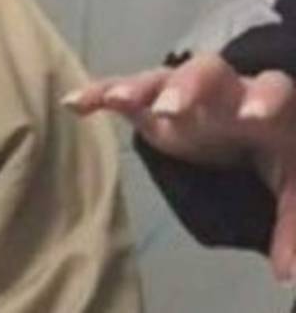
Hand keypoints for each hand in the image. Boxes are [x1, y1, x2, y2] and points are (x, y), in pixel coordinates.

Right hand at [62, 53, 295, 281]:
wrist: (248, 119)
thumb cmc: (272, 148)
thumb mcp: (292, 184)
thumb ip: (291, 224)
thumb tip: (287, 275)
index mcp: (266, 103)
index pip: (272, 91)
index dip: (264, 100)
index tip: (253, 117)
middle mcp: (222, 88)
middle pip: (207, 72)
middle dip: (188, 87)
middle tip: (172, 110)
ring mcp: (182, 91)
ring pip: (160, 78)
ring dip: (139, 88)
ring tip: (117, 100)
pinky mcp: (150, 102)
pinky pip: (120, 90)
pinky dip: (98, 94)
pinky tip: (75, 105)